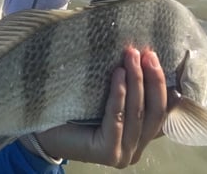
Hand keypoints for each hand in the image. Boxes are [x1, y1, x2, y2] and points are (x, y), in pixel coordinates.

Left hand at [33, 48, 166, 166]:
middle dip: (154, 79)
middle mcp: (136, 147)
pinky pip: (117, 118)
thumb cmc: (75, 110)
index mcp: (141, 135)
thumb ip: (127, 89)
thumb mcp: (106, 96)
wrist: (43, 130)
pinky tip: (118, 74)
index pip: (162, 110)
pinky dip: (119, 95)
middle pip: (155, 111)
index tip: (156, 56)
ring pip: (138, 113)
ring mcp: (124, 153)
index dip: (163, 83)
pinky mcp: (109, 153)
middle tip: (148, 53)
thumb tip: (145, 57)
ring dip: (137, 81)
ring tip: (132, 56)